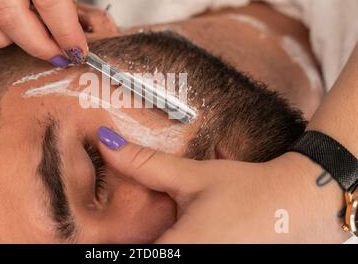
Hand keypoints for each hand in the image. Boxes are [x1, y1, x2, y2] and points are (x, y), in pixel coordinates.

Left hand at [97, 126, 348, 242]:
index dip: (110, 246)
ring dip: (155, 244)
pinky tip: (184, 231)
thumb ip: (145, 164)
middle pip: (147, 257)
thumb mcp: (192, 175)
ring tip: (166, 224)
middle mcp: (195, 263)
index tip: (99, 236)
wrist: (297, 203)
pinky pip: (183, 260)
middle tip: (136, 227)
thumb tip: (105, 142)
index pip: (130, 256)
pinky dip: (174, 246)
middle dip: (139, 242)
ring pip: (166, 259)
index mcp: (183, 248)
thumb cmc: (245, 187)